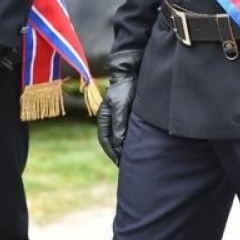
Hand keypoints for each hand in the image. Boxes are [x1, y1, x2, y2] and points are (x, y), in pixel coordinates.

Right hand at [96, 49, 141, 165]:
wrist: (132, 73)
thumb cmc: (124, 88)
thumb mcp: (121, 105)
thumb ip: (119, 124)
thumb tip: (119, 143)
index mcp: (104, 117)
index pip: (105, 139)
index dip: (112, 152)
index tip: (120, 162)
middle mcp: (109, 119)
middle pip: (110, 141)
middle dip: (116, 154)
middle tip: (125, 166)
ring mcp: (117, 117)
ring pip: (118, 138)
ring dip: (122, 149)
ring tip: (130, 160)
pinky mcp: (127, 115)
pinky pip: (125, 132)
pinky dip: (128, 141)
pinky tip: (135, 147)